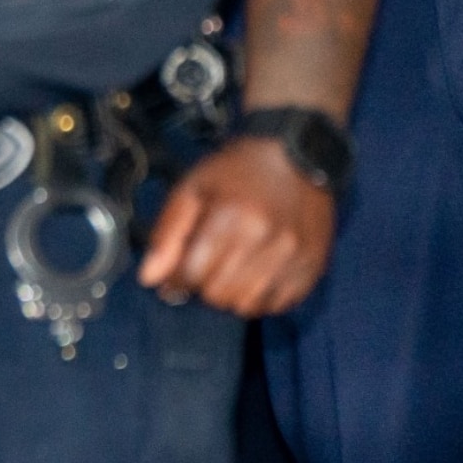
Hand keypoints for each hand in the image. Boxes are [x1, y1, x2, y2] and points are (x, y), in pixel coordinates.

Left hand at [136, 135, 337, 318]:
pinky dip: (260, 297)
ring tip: (231, 268)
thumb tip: (149, 278)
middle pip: (217, 295)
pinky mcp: (313, 268)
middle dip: (203, 285)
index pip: (191, 276)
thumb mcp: (191, 189)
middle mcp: (267, 242)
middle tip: (207, 264)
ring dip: (230, 294)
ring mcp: (294, 258)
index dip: (176, 278)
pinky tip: (256, 274)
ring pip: (246, 306)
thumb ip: (167, 234)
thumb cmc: (237, 172)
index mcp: (232, 219)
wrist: (296, 156)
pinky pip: (277, 305)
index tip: (177, 270)